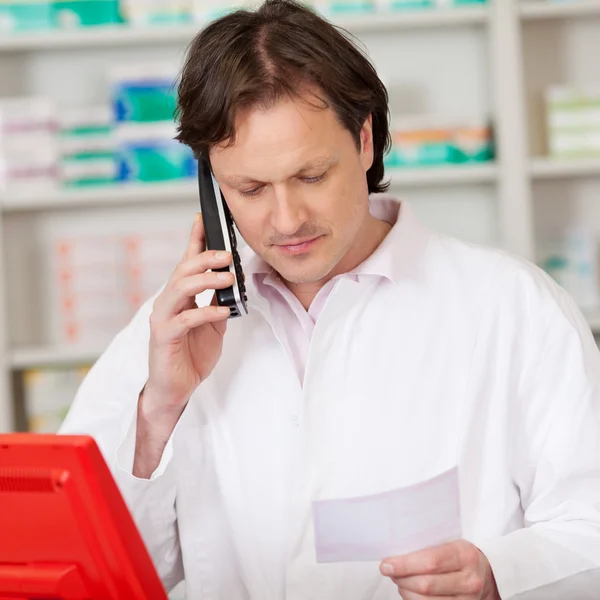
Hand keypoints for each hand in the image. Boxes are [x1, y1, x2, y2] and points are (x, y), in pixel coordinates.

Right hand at [145, 213, 233, 412]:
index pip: (186, 263)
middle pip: (183, 270)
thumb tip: (231, 286)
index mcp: (179, 297)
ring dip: (205, 279)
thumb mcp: (212, 326)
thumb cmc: (191, 355)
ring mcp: (163, 318)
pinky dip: (204, 312)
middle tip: (228, 255)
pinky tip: (222, 311)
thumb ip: (218, 304)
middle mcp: (168, 302)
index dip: (194, 240)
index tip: (203, 219)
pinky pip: (185, 319)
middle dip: (205, 258)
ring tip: (228, 277)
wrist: (175, 388)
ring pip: (180, 288)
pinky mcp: (164, 336)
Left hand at [380, 540, 500, 599]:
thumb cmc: (461, 556)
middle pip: (426, 585)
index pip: (430, 561)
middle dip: (401, 578)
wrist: (487, 575)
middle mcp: (469, 581)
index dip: (405, 564)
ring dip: (405, 591)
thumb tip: (396, 552)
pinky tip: (409, 591)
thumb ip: (428, 546)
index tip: (386, 564)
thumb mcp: (451, 543)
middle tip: (389, 570)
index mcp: (464, 555)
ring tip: (399, 580)